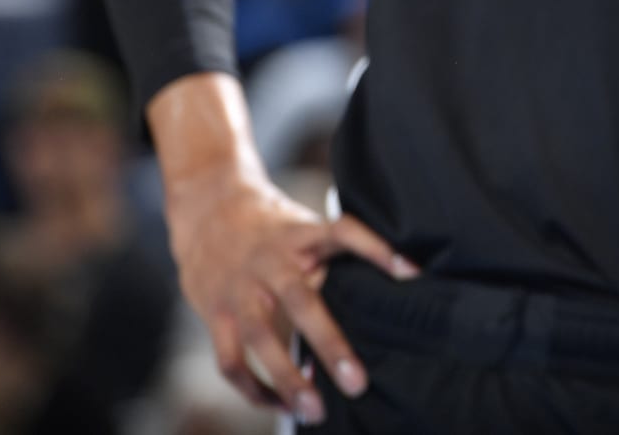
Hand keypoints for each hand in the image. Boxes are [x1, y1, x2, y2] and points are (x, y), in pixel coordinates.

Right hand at [166, 170, 417, 425]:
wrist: (207, 208)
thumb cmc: (271, 225)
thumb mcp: (303, 224)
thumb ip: (331, 252)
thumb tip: (388, 283)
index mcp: (300, 233)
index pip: (343, 231)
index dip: (376, 248)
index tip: (411, 273)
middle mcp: (270, 261)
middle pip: (301, 302)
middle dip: (330, 345)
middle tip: (357, 383)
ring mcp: (239, 289)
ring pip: (259, 339)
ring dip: (286, 380)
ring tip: (314, 411)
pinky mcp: (215, 313)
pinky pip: (230, 360)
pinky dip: (253, 388)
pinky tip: (277, 403)